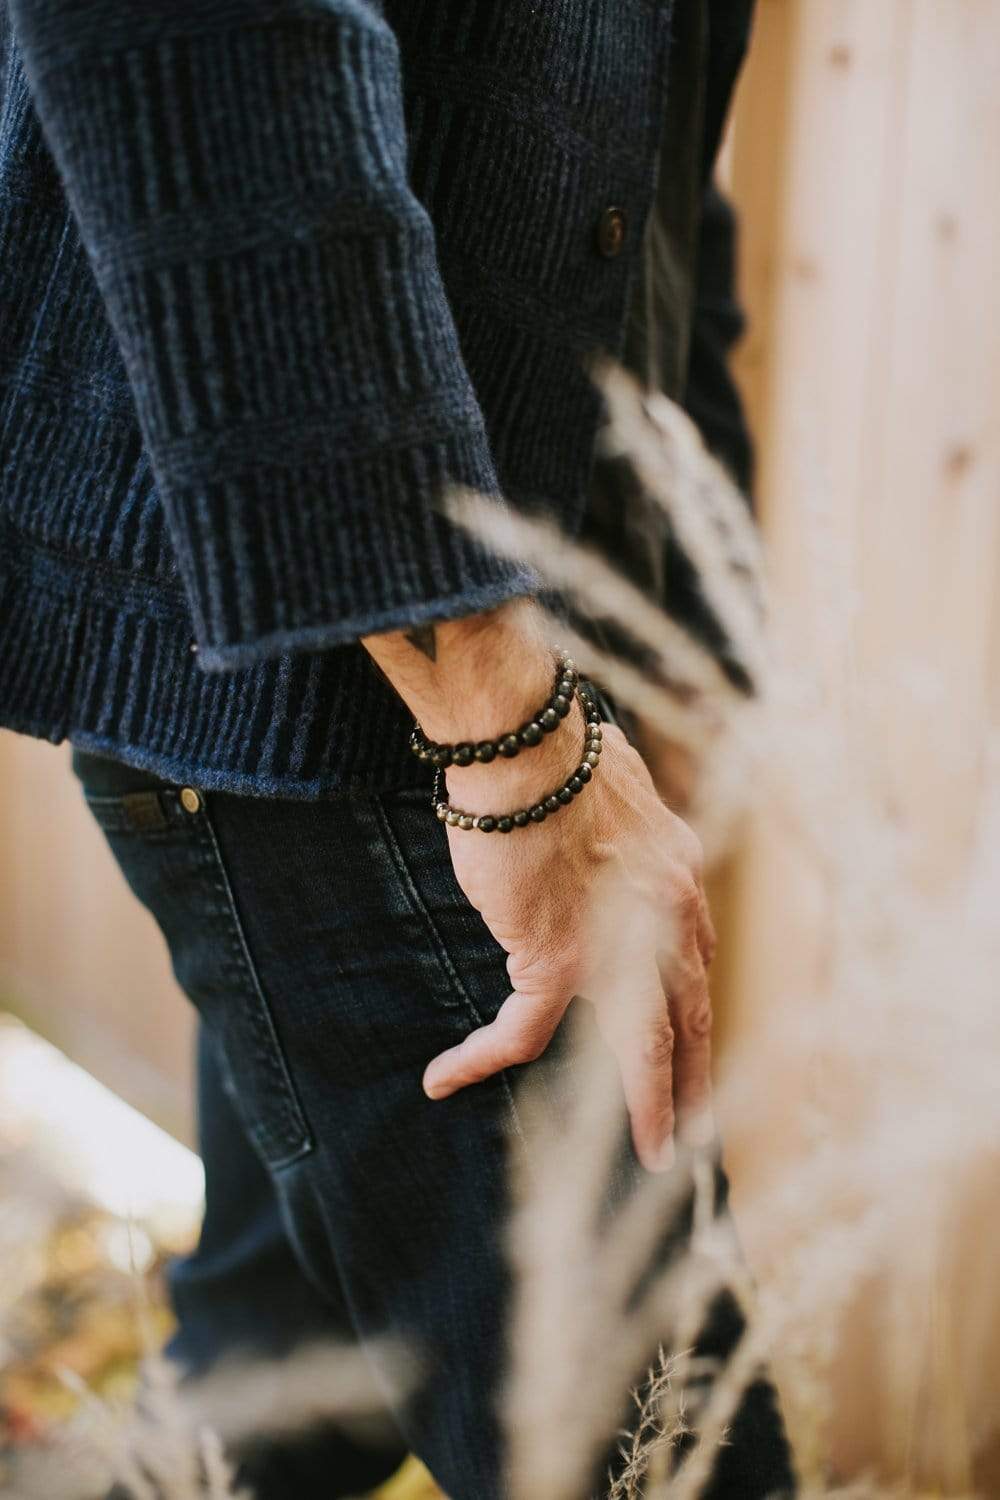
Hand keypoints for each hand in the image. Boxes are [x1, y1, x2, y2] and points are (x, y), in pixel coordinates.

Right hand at [425, 704, 715, 1171]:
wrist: (525, 746)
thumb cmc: (551, 750)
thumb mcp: (613, 789)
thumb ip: (615, 827)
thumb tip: (583, 827)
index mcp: (677, 873)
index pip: (695, 954)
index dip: (689, 996)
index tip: (689, 1028)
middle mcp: (666, 916)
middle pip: (692, 1013)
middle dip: (697, 1072)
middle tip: (699, 1125)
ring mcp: (618, 943)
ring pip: (644, 1046)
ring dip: (648, 1103)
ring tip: (654, 1151)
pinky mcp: (556, 958)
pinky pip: (521, 1030)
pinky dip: (481, 1056)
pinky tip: (445, 1077)